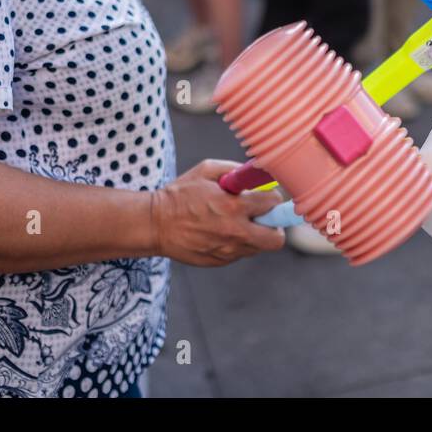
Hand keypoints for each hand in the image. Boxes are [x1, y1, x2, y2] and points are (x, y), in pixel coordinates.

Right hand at [150, 159, 286, 265]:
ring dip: (256, 234)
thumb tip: (257, 172)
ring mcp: (228, 250)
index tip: (264, 196)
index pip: (274, 204)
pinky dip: (239, 243)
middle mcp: (235, 232)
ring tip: (237, 223)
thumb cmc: (180, 194)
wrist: (155, 224)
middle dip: (274, 225)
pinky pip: (241, 253)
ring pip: (259, 247)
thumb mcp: (206, 170)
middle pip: (276, 238)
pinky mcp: (220, 261)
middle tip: (262, 216)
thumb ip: (234, 170)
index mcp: (233, 206)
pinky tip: (222, 232)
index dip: (271, 197)